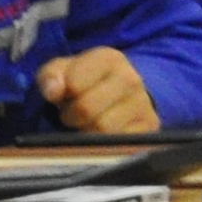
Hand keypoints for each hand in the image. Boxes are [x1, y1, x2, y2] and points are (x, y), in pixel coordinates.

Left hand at [37, 48, 158, 134]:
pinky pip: (119, 143)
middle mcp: (131, 78)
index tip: (66, 94)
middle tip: (73, 114)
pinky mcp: (151, 126)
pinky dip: (105, 143)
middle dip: (71, 116)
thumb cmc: (84, 82)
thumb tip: (53, 92)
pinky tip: (104, 133)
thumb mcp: (62, 72)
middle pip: (86, 108)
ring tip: (88, 123)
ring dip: (87, 131)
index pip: (73, 83)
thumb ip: (50, 76)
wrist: (120, 94)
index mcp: (109, 58)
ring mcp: (144, 103)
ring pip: (103, 129)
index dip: (61, 94)